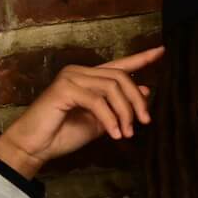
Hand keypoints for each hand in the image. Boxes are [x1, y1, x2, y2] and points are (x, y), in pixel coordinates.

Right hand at [0, 47, 165, 178]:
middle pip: (121, 78)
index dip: (142, 58)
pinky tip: (114, 134)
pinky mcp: (63, 89)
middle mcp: (79, 72)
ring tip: (126, 133)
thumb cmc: (64, 134)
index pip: (120, 65)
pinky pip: (97, 101)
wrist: (35, 146)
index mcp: (89, 77)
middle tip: (145, 122)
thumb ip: (119, 106)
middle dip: (137, 101)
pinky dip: (110, 118)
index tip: (162, 51)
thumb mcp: (101, 121)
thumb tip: (144, 90)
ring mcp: (70, 78)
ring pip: (112, 88)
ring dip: (125, 113)